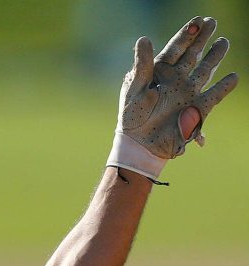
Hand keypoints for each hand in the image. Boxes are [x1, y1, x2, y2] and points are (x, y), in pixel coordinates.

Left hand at [108, 16, 238, 180]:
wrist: (140, 144)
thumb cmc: (133, 116)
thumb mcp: (134, 88)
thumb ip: (142, 64)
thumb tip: (144, 38)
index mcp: (158, 73)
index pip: (175, 48)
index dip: (187, 34)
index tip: (198, 20)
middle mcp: (175, 80)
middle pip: (192, 55)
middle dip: (202, 39)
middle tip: (212, 22)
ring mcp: (187, 93)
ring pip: (204, 70)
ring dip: (214, 57)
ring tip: (223, 43)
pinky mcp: (196, 109)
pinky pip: (213, 95)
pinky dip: (223, 87)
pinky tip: (232, 77)